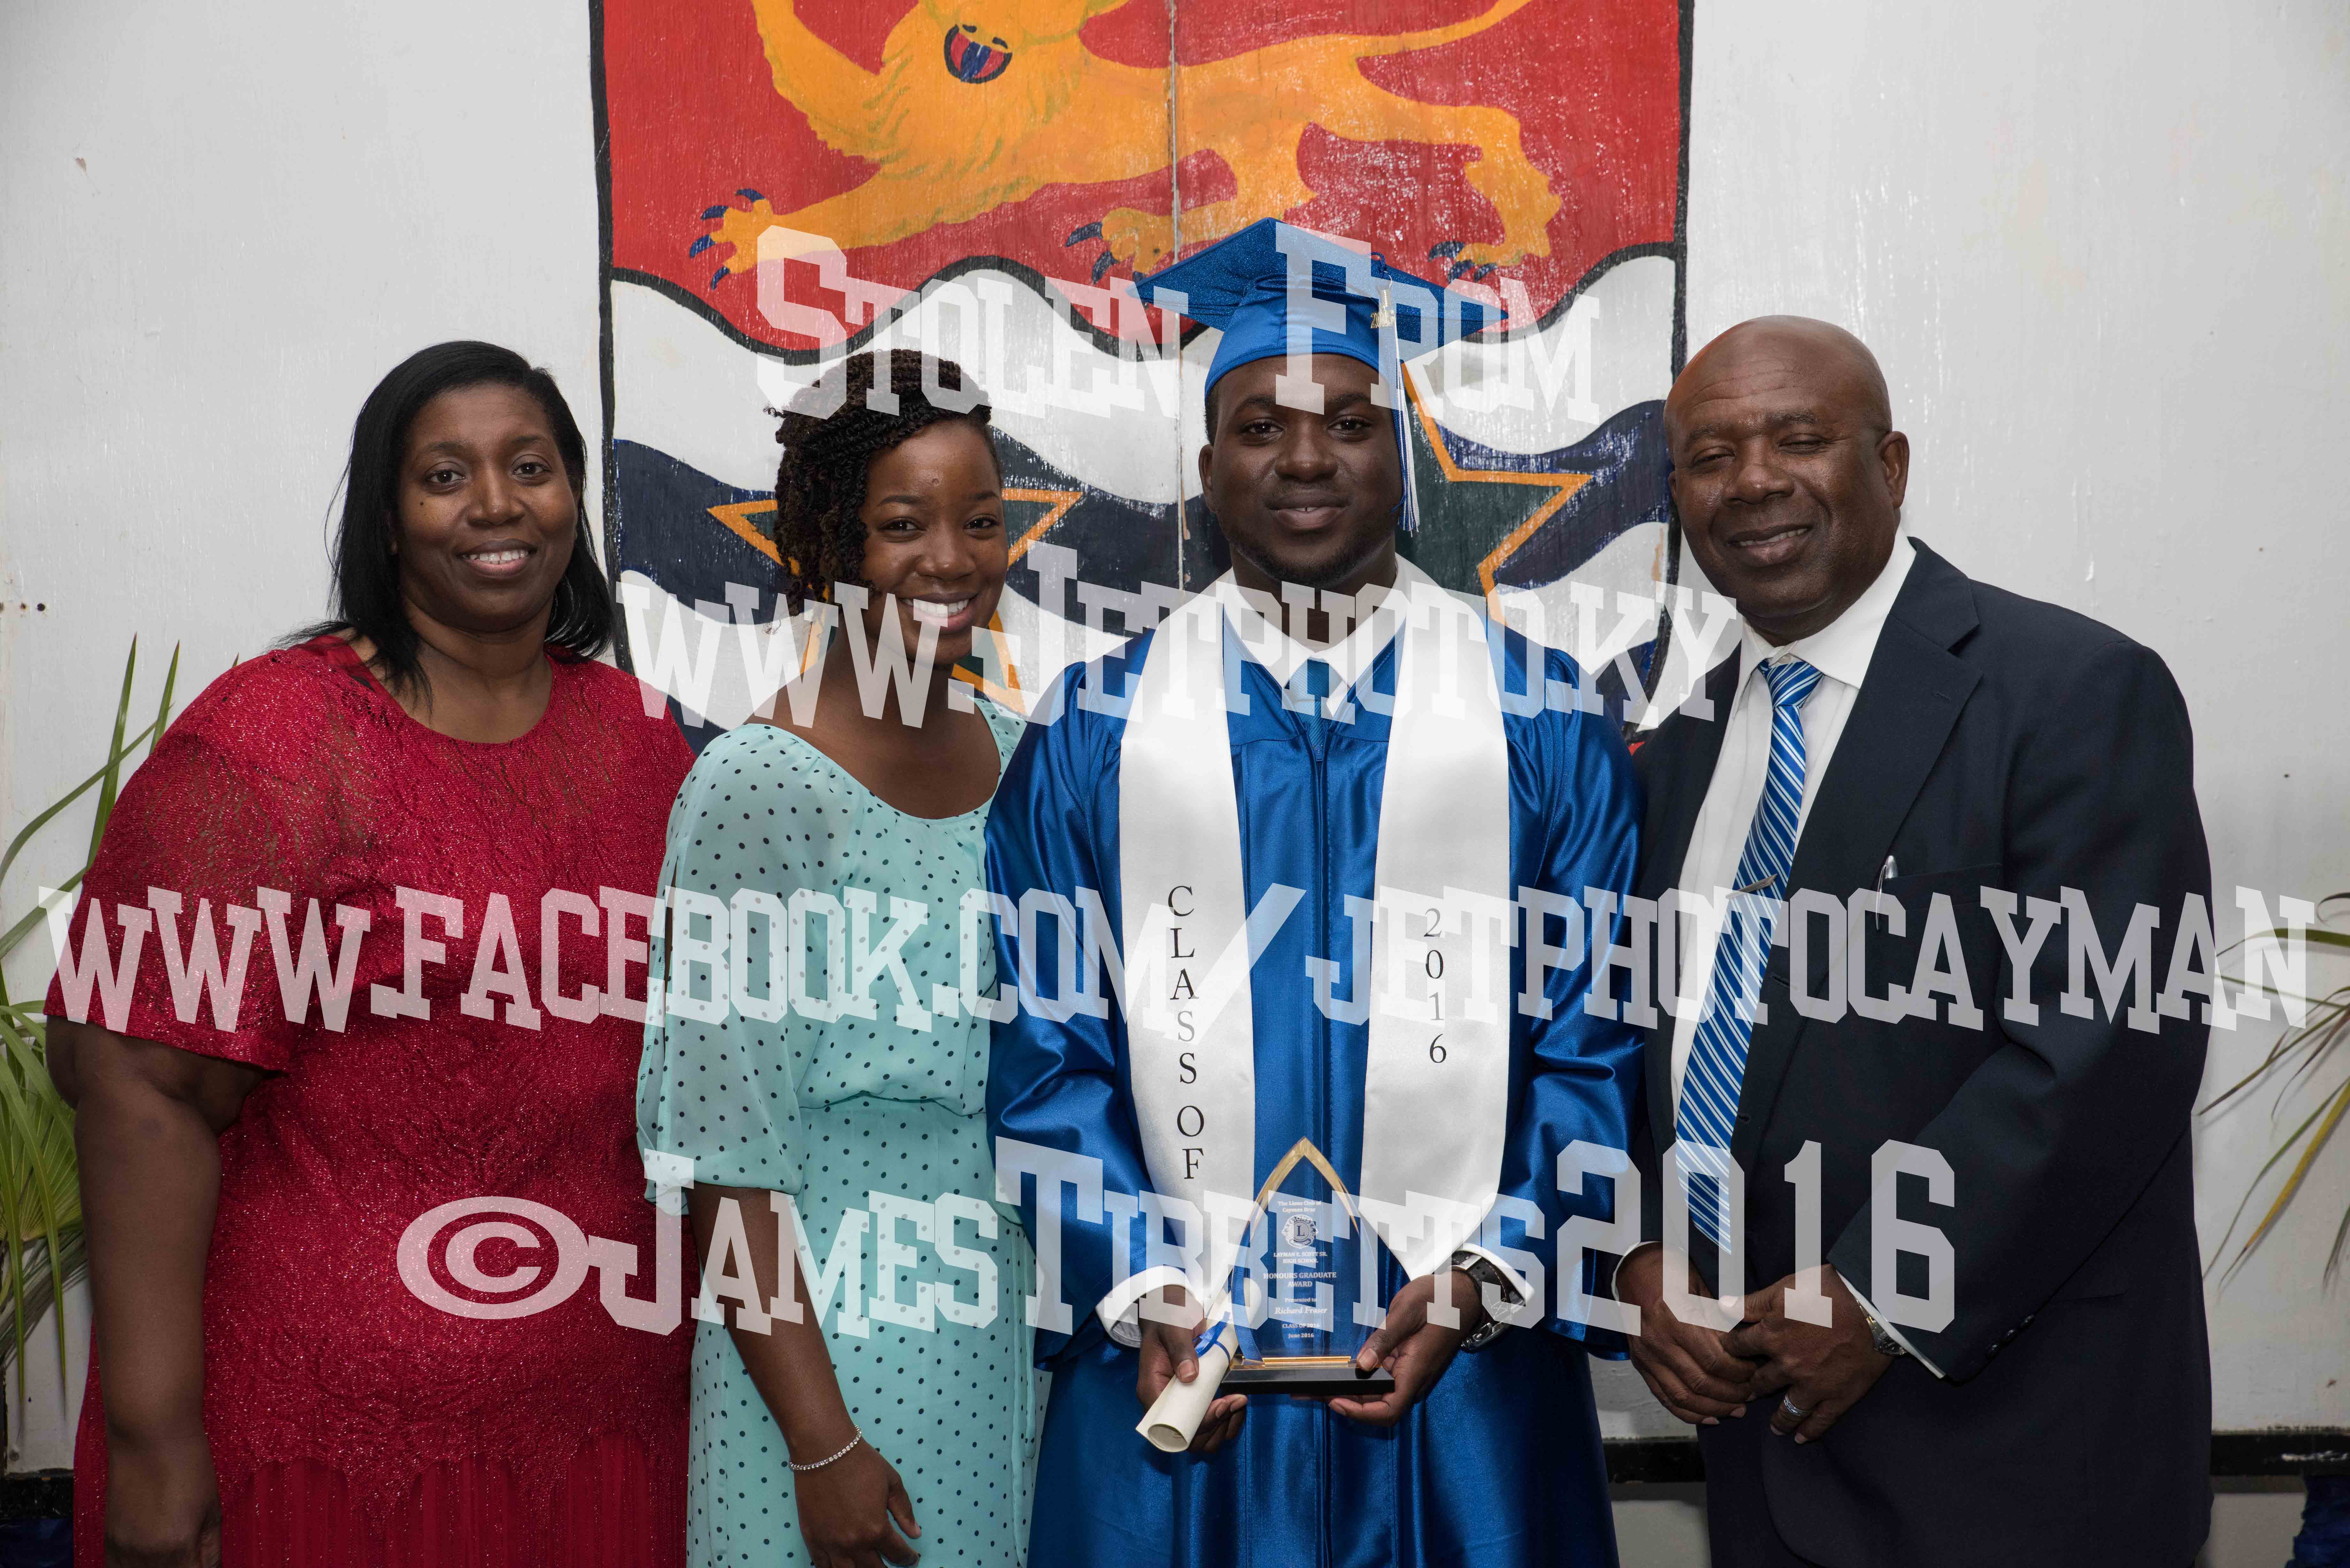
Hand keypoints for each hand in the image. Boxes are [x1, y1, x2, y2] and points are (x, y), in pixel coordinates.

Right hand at [103, 1429, 221, 1567]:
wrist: (150, 1435)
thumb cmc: (186, 1463)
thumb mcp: (212, 1508)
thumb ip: (210, 1547)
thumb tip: (211, 1567)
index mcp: (177, 1547)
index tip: (204, 1564)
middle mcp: (144, 1555)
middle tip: (191, 1557)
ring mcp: (121, 1548)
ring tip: (172, 1557)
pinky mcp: (108, 1538)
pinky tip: (147, 1561)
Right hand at [793, 1433, 920, 1567]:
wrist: (824, 1451)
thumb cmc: (861, 1463)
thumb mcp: (892, 1483)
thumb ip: (904, 1511)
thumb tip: (915, 1533)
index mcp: (876, 1529)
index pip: (898, 1554)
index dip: (909, 1558)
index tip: (912, 1558)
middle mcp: (853, 1543)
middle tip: (892, 1563)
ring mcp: (830, 1545)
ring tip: (869, 1565)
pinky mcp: (812, 1540)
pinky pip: (824, 1567)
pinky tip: (845, 1565)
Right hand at [1135, 1284, 1246, 1453]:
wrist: (1172, 1305)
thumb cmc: (1168, 1314)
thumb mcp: (1172, 1325)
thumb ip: (1180, 1349)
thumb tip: (1189, 1376)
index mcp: (1152, 1389)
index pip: (1171, 1425)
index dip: (1199, 1423)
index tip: (1222, 1404)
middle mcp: (1165, 1403)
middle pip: (1189, 1439)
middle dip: (1216, 1427)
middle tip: (1237, 1401)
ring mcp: (1181, 1402)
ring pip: (1203, 1437)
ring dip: (1225, 1427)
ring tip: (1240, 1402)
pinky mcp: (1196, 1399)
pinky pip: (1212, 1424)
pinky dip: (1229, 1420)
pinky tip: (1238, 1402)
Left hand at [1326, 1269, 1485, 1427]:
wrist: (1463, 1294)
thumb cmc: (1440, 1299)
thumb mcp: (1408, 1312)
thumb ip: (1384, 1339)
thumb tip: (1362, 1365)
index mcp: (1416, 1370)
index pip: (1388, 1410)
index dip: (1360, 1413)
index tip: (1335, 1401)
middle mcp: (1414, 1378)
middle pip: (1380, 1406)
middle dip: (1349, 1403)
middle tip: (1318, 1391)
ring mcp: (1412, 1372)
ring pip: (1381, 1395)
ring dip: (1355, 1393)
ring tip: (1325, 1383)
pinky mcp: (1409, 1364)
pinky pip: (1385, 1380)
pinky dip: (1365, 1379)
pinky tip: (1347, 1369)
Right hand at [1617, 1244, 1758, 1426]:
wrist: (1632, 1271)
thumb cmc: (1671, 1274)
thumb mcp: (1699, 1287)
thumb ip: (1720, 1318)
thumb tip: (1747, 1346)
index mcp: (1674, 1318)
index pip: (1714, 1359)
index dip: (1739, 1371)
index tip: (1756, 1370)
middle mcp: (1658, 1341)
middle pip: (1701, 1382)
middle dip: (1732, 1393)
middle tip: (1752, 1393)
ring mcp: (1646, 1356)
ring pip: (1683, 1396)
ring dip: (1714, 1408)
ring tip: (1737, 1409)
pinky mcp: (1641, 1365)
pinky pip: (1665, 1398)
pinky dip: (1688, 1413)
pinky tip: (1711, 1417)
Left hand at [1721, 1266, 1891, 1444]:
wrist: (1872, 1306)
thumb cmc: (1827, 1291)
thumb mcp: (1783, 1288)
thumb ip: (1751, 1302)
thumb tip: (1721, 1306)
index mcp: (1770, 1336)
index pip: (1737, 1348)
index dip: (1730, 1350)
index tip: (1727, 1357)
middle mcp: (1787, 1365)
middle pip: (1759, 1383)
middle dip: (1749, 1388)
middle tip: (1746, 1395)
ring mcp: (1813, 1384)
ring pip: (1787, 1409)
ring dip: (1778, 1420)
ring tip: (1775, 1428)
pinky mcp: (1839, 1396)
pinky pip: (1820, 1421)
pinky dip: (1809, 1432)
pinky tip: (1801, 1439)